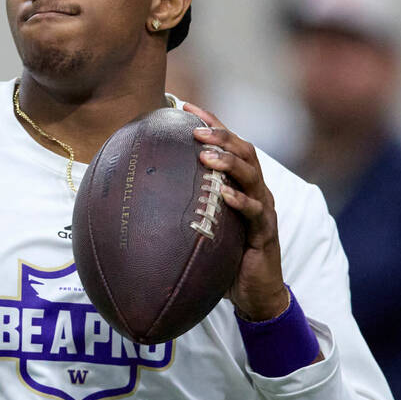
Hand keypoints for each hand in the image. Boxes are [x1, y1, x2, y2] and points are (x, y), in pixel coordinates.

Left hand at [183, 102, 288, 321]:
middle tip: (195, 130)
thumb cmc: (225, 258)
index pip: (229, 144)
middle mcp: (256, 190)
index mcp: (241, 184)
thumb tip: (134, 197)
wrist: (255, 294)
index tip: (186, 105)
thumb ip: (182, 208)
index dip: (212, 123)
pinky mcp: (266, 232)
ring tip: (205, 156)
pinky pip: (256, 212)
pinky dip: (241, 201)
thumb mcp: (202, 227)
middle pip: (244, 151)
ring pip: (252, 175)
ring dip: (229, 162)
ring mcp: (264, 210)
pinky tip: (224, 195)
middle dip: (221, 135)